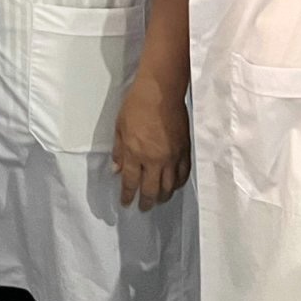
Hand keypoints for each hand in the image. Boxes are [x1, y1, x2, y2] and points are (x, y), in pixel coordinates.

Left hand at [112, 73, 190, 210]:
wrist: (161, 92)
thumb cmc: (136, 105)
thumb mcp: (119, 127)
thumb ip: (119, 151)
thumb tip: (116, 170)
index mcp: (135, 153)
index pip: (131, 182)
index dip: (128, 195)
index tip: (126, 203)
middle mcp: (154, 160)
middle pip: (151, 190)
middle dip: (146, 202)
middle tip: (143, 207)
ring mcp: (171, 157)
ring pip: (169, 187)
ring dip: (163, 197)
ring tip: (158, 200)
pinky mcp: (184, 151)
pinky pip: (183, 175)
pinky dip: (178, 184)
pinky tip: (174, 186)